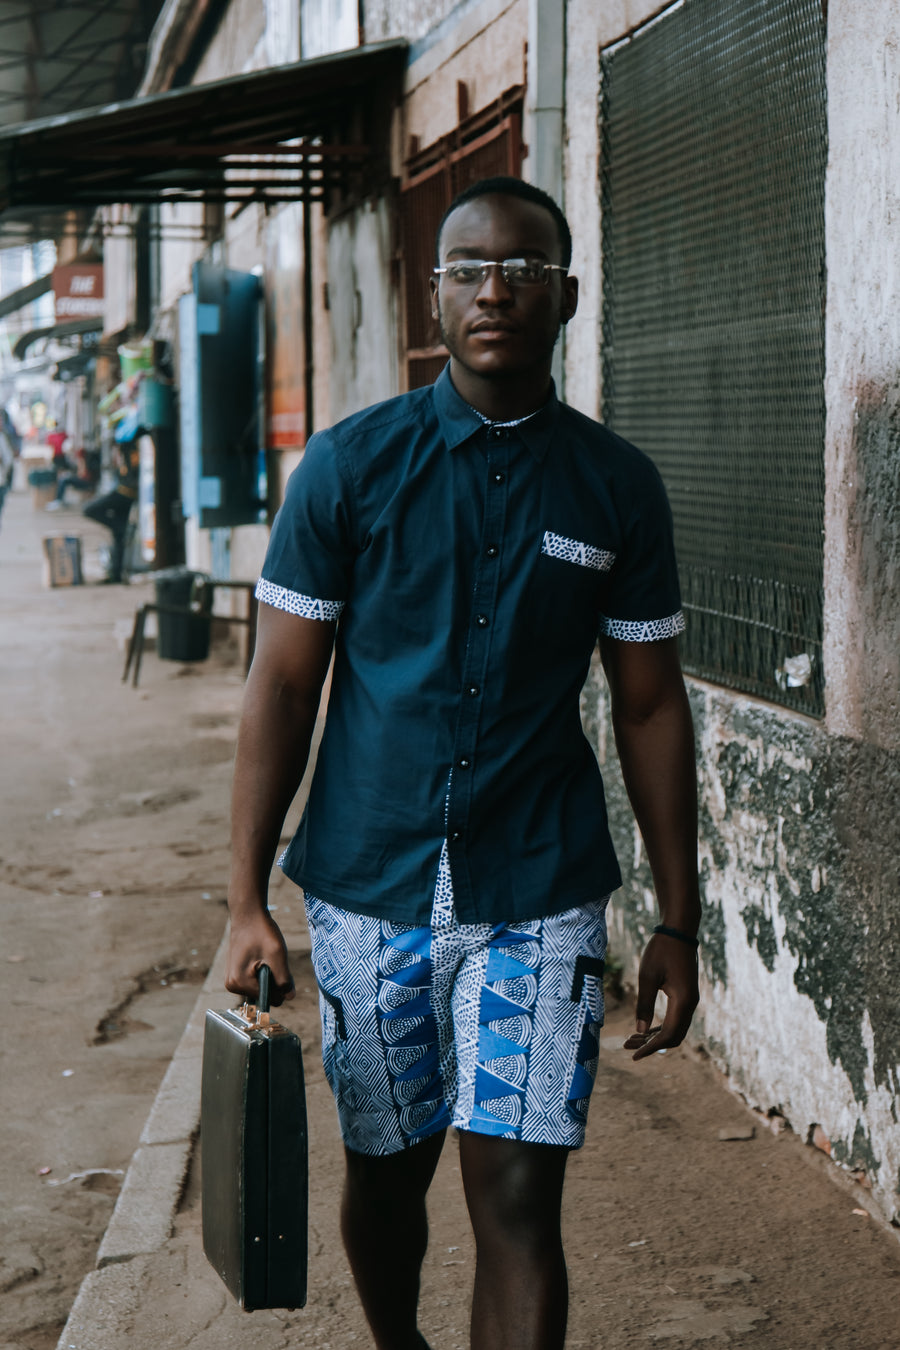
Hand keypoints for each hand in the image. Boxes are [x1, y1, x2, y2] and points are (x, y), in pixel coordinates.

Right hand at [224, 908, 295, 1005]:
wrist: (248, 914)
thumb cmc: (262, 932)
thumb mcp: (277, 955)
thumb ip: (284, 979)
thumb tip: (289, 997)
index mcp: (240, 983)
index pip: (270, 999)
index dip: (280, 985)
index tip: (278, 965)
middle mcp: (232, 985)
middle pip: (265, 994)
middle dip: (273, 978)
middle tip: (270, 957)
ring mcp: (232, 980)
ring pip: (261, 987)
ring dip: (268, 974)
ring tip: (264, 955)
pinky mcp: (235, 974)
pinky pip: (255, 980)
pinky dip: (262, 970)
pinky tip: (260, 955)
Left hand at [624, 933, 698, 1060]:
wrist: (679, 931)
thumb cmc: (661, 950)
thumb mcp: (647, 977)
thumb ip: (644, 1004)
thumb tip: (640, 1031)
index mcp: (683, 1002)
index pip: (668, 1035)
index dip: (650, 1048)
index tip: (633, 1055)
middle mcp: (690, 1004)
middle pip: (673, 1036)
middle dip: (651, 1044)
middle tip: (627, 1045)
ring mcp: (690, 1000)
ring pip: (675, 1028)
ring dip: (655, 1036)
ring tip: (631, 1038)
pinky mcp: (686, 995)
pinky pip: (675, 1019)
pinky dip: (661, 1026)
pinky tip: (645, 1028)